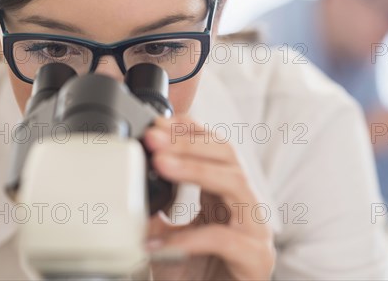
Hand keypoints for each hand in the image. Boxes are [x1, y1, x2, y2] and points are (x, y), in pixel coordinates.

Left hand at [142, 115, 275, 279]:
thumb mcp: (171, 240)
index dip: (190, 131)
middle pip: (228, 155)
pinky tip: (161, 244)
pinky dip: (189, 238)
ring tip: (162, 163)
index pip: (215, 148)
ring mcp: (255, 228)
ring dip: (195, 168)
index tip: (159, 123)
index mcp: (226, 195)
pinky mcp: (255, 256)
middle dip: (190, 142)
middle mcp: (245, 205)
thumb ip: (158, 218)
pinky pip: (223, 237)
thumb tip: (132, 195)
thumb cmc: (199, 276)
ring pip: (234, 182)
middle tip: (155, 138)